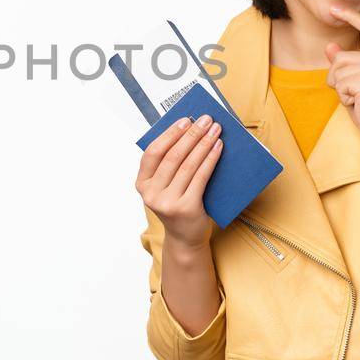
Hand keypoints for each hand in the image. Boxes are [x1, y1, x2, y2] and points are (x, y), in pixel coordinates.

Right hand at [136, 114, 223, 246]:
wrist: (186, 238)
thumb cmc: (177, 205)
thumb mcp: (165, 186)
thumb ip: (168, 165)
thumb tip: (188, 131)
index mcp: (142, 184)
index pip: (153, 152)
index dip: (169, 134)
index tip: (185, 120)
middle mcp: (151, 194)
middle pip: (173, 156)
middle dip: (191, 135)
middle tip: (206, 120)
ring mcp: (167, 202)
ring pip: (188, 165)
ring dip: (203, 144)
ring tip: (215, 131)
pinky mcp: (186, 208)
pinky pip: (200, 177)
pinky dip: (210, 159)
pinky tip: (218, 148)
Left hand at [325, 6, 359, 155]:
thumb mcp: (354, 81)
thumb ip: (344, 64)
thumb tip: (330, 47)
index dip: (351, 16)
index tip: (334, 9)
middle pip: (340, 58)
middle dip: (337, 78)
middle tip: (353, 93)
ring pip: (337, 71)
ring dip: (340, 89)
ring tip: (356, 98)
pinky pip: (340, 84)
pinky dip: (343, 97)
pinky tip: (357, 103)